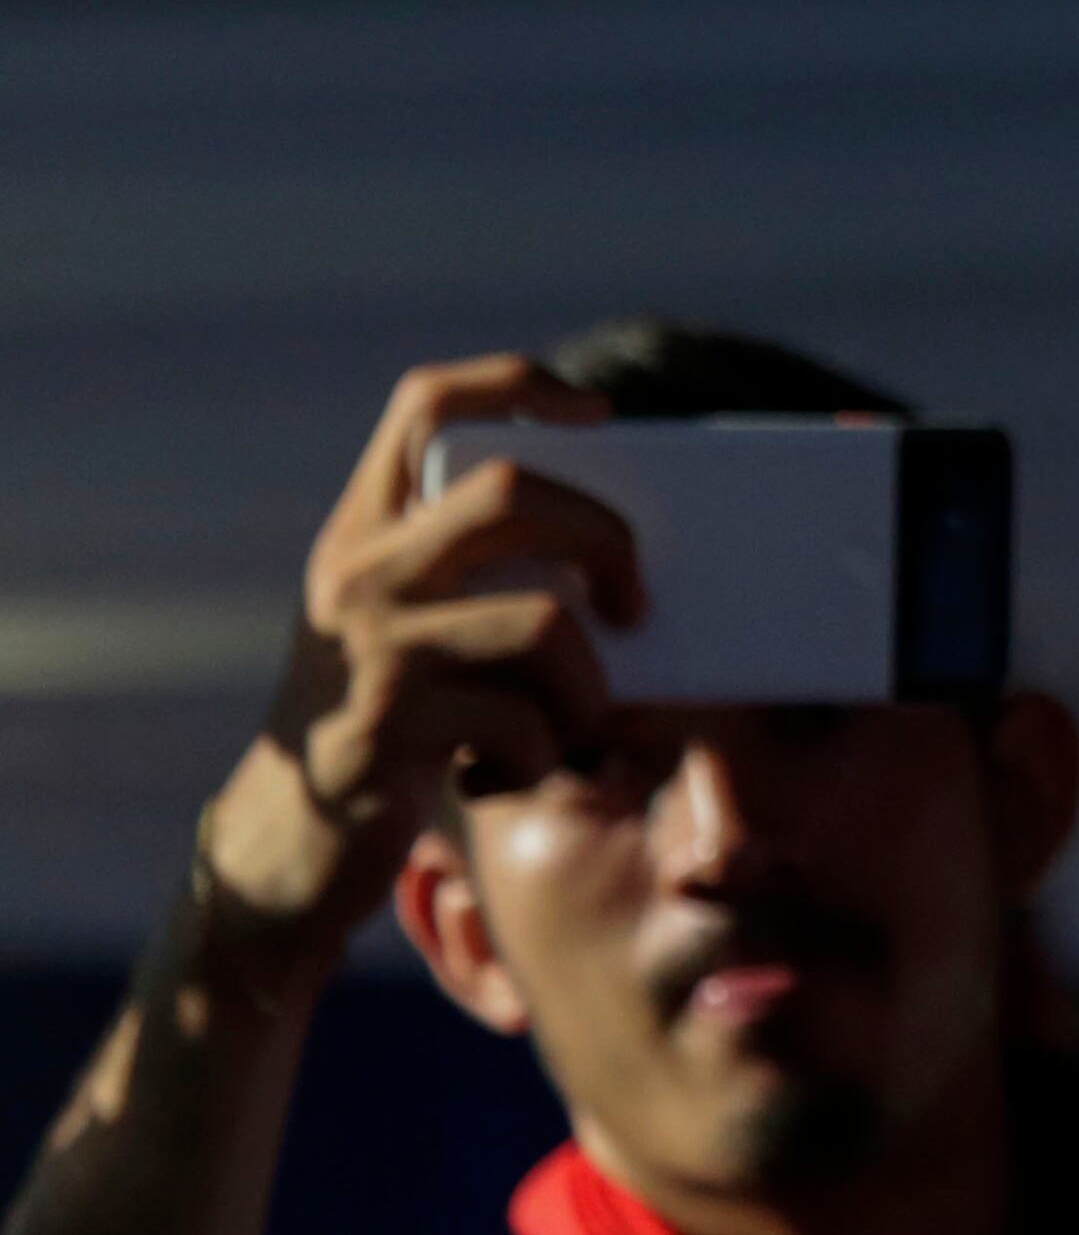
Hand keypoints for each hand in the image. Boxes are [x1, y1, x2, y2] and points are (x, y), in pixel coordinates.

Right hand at [189, 358, 639, 991]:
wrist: (283, 851)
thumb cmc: (391, 728)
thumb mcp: (415, 631)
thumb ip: (485, 577)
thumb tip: (639, 553)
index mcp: (365, 530)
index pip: (428, 402)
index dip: (518, 383)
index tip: (599, 410)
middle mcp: (356, 572)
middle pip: (511, 489)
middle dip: (606, 538)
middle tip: (636, 605)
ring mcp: (364, 646)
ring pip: (545, 621)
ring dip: (589, 689)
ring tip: (572, 727)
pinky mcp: (381, 728)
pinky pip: (524, 721)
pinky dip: (545, 756)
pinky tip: (504, 774)